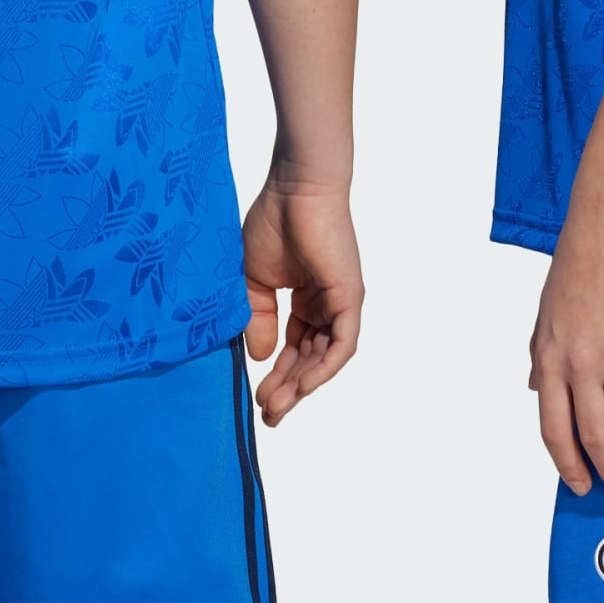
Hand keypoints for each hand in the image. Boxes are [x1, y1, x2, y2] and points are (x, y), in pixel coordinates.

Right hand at [240, 173, 361, 425]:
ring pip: (325, 358)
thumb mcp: (254, 280)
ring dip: (301, 385)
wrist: (295, 188)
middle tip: (268, 414)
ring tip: (276, 407)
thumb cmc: (274, 221)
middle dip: (288, 388)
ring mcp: (340, 302)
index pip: (294, 346)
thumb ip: (257, 318)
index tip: (257, 396)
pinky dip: (322, 368)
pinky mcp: (350, 298)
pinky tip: (300, 386)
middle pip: (309, 358)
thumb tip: (260, 358)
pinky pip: (341, 345)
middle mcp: (326, 304)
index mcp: (306, 298)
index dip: (277, 373)